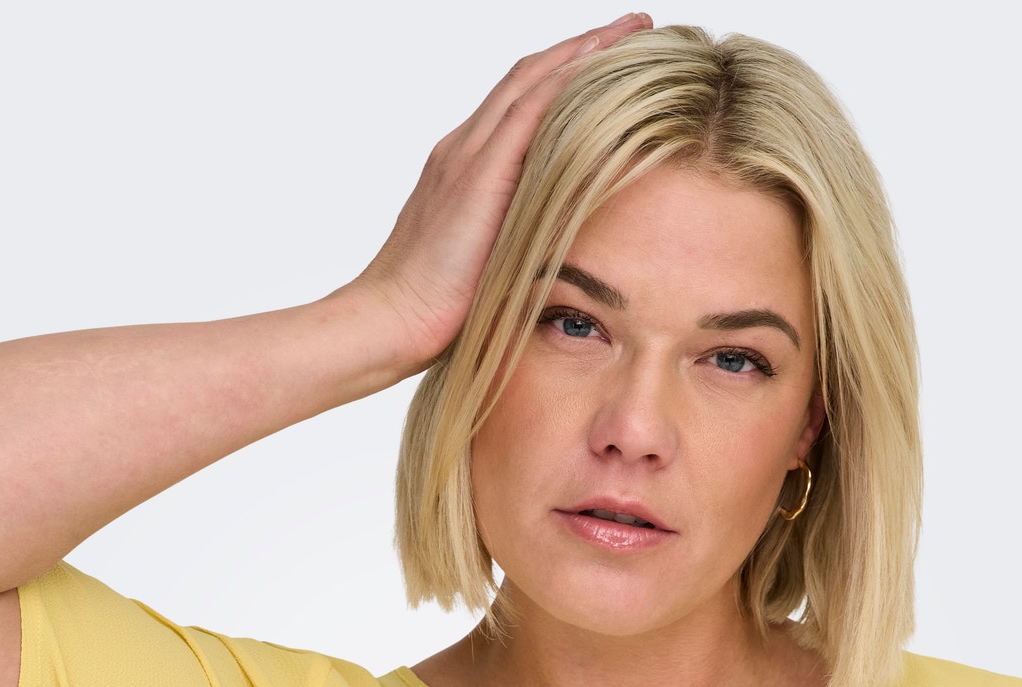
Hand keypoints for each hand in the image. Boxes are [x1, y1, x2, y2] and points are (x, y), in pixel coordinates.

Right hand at [349, 13, 651, 373]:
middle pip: (527, 79)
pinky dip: (567, 82)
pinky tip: (602, 63)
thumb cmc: (432, 316)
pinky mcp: (477, 175)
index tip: (607, 63)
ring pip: (531, 82)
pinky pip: (529, 111)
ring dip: (583, 50)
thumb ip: (515, 245)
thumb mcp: (485, 270)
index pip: (518, 107)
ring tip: (631, 29)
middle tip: (631, 25)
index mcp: (462, 171)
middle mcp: (461, 150)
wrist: (390, 321)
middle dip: (581, 48)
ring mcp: (466, 157)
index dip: (562, 79)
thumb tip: (557, 253)